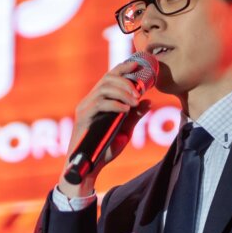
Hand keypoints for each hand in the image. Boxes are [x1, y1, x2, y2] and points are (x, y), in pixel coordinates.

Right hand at [58, 59, 151, 196]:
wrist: (91, 167)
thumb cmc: (105, 150)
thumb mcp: (125, 131)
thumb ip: (135, 116)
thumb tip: (148, 102)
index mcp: (98, 101)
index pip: (109, 77)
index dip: (123, 67)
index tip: (138, 64)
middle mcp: (89, 101)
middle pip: (107, 78)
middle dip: (126, 81)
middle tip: (140, 92)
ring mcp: (85, 108)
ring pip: (104, 88)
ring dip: (123, 92)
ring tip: (135, 101)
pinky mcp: (83, 118)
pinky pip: (100, 104)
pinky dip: (116, 104)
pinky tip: (126, 109)